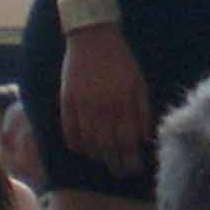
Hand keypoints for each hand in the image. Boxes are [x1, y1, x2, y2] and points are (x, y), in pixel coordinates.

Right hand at [60, 21, 152, 178]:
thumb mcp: (138, 82)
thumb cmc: (120, 60)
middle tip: (120, 172)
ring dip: (97, 156)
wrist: (92, 36)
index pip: (127, 140)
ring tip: (105, 161)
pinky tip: (83, 149)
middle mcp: (102, 106)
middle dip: (115, 163)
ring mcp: (82, 104)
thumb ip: (142, 110)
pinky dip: (76, 144)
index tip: (135, 169)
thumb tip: (144, 138)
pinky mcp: (66, 100)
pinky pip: (68, 130)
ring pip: (88, 141)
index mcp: (123, 101)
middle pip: (107, 145)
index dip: (131, 158)